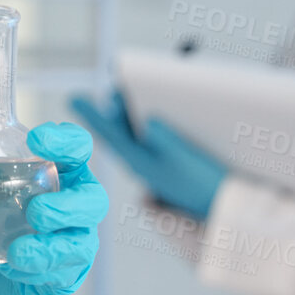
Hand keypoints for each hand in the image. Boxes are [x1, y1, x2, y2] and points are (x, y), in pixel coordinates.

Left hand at [0, 122, 108, 294]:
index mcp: (58, 171)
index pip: (76, 148)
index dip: (65, 141)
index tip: (38, 139)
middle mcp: (73, 204)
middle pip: (92, 199)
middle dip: (70, 204)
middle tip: (36, 209)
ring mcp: (73, 241)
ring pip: (79, 241)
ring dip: (50, 245)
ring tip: (20, 248)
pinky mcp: (64, 273)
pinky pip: (58, 273)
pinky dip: (35, 270)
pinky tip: (15, 266)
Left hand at [70, 91, 226, 220]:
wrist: (221, 206)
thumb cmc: (201, 184)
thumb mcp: (183, 159)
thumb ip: (165, 139)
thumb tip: (148, 120)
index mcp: (138, 160)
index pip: (109, 133)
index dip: (91, 114)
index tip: (73, 98)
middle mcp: (139, 160)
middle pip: (118, 129)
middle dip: (112, 107)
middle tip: (110, 87)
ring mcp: (150, 161)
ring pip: (131, 132)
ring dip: (127, 113)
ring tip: (123, 94)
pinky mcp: (163, 161)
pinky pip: (145, 137)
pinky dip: (142, 123)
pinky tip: (146, 112)